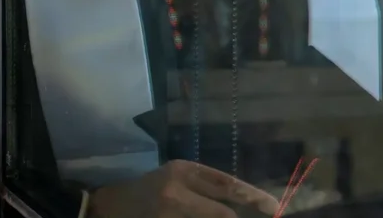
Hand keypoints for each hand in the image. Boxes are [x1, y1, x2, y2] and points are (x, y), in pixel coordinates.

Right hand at [88, 160, 279, 217]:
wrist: (109, 205)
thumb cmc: (149, 191)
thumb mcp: (177, 179)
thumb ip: (204, 187)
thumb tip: (241, 203)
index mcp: (183, 169)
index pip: (226, 184)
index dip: (253, 196)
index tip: (274, 207)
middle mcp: (176, 189)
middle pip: (223, 213)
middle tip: (260, 216)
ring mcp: (168, 210)